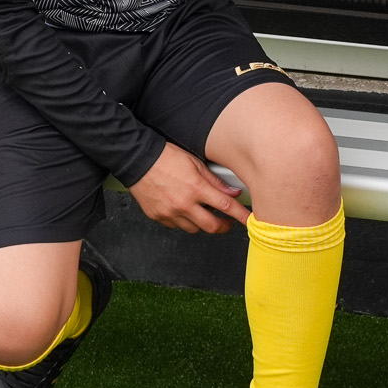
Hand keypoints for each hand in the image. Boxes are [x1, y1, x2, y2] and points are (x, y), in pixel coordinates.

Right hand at [128, 142, 247, 234]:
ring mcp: (170, 213)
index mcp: (196, 188)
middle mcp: (184, 204)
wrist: (137, 161)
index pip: (226, 206)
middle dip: (223, 226)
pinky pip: (177, 226)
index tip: (249, 221)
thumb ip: (215, 181)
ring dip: (202, 223)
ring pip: (194, 229)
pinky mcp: (159, 217)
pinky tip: (183, 210)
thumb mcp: (195, 164)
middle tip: (226, 222)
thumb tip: (232, 192)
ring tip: (201, 212)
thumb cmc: (165, 158)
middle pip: (211, 226)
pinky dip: (183, 221)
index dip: (240, 216)